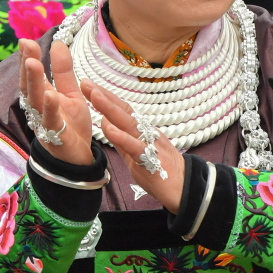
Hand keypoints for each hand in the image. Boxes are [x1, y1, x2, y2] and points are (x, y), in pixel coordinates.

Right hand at [19, 39, 93, 165]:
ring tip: (33, 63)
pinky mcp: (56, 137)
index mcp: (42, 97)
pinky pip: (50, 122)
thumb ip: (63, 70)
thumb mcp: (71, 93)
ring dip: (34, 82)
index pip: (31, 75)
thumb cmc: (71, 125)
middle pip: (29, 86)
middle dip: (26, 66)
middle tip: (26, 45)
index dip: (27, 58)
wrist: (78, 158)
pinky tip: (50, 95)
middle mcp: (39, 109)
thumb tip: (57, 43)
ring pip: (36, 102)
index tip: (25, 40)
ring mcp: (45, 123)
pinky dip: (49, 109)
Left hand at [82, 79, 184, 212]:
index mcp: (142, 131)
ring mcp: (150, 144)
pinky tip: (108, 127)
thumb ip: (120, 140)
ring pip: (128, 123)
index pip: (122, 110)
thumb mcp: (134, 155)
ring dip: (110, 108)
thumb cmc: (160, 172)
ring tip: (94, 96)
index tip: (89, 85)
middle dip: (104, 96)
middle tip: (86, 82)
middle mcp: (146, 132)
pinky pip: (135, 146)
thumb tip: (104, 123)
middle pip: (123, 111)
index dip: (106, 97)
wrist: (185, 190)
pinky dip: (122, 136)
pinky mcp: (152, 159)